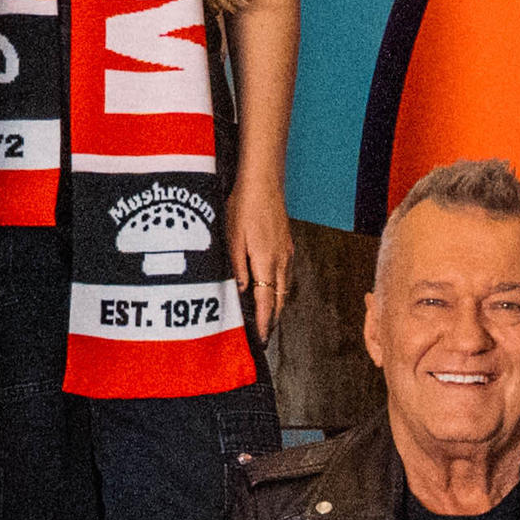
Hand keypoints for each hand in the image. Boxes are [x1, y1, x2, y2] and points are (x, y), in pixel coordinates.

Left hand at [226, 168, 294, 353]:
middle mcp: (281, 261)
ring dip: (278, 303)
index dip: (265, 321)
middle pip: (280, 298)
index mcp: (266, 261)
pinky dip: (279, 287)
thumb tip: (240, 291)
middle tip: (265, 332)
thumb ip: (237, 267)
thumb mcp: (232, 238)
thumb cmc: (245, 206)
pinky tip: (272, 287)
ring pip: (285, 287)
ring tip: (269, 315)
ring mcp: (286, 253)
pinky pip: (286, 274)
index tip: (263, 337)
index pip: (267, 301)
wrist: (264, 182)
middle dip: (274, 317)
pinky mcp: (287, 245)